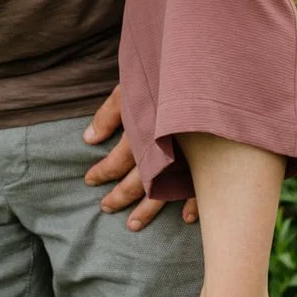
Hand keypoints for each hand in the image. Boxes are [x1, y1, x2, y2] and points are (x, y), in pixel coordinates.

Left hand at [82, 86, 198, 229]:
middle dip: (119, 197)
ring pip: (164, 193)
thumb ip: (108, 114)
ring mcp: (185, 159)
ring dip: (147, 211)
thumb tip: (88, 139)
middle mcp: (162, 150)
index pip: (117, 161)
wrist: (202, 71)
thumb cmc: (161, 76)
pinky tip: (185, 218)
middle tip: (105, 208)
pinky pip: (201, 189)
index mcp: (141, 132)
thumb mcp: (129, 88)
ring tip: (132, 225)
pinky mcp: (209, 160)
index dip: (102, 172)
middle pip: (137, 182)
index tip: (89, 180)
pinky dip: (194, 205)